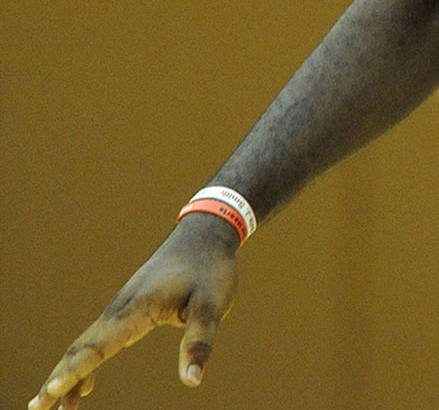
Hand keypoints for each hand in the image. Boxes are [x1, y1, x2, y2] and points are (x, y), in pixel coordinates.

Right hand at [29, 215, 238, 409]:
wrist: (204, 235)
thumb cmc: (210, 270)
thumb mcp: (212, 306)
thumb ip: (199, 342)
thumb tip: (192, 380)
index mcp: (137, 310)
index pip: (98, 347)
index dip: (74, 372)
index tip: (50, 393)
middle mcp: (120, 309)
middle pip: (79, 349)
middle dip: (57, 380)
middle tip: (36, 409)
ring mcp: (120, 309)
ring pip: (84, 346)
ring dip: (67, 375)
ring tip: (53, 406)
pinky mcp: (127, 310)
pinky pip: (98, 340)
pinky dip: (86, 363)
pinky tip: (86, 386)